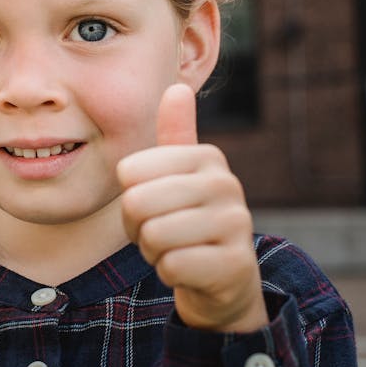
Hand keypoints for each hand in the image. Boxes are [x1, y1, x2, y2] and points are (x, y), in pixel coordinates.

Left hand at [117, 83, 267, 332]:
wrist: (223, 279)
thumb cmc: (187, 219)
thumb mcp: (178, 175)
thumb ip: (175, 133)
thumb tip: (176, 87)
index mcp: (207, 156)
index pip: (129, 172)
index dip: (129, 197)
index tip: (154, 205)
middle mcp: (227, 184)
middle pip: (137, 203)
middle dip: (138, 228)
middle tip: (162, 233)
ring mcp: (236, 224)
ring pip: (154, 236)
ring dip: (154, 252)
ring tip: (177, 248)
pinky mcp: (235, 264)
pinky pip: (172, 267)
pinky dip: (170, 274)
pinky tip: (190, 269)